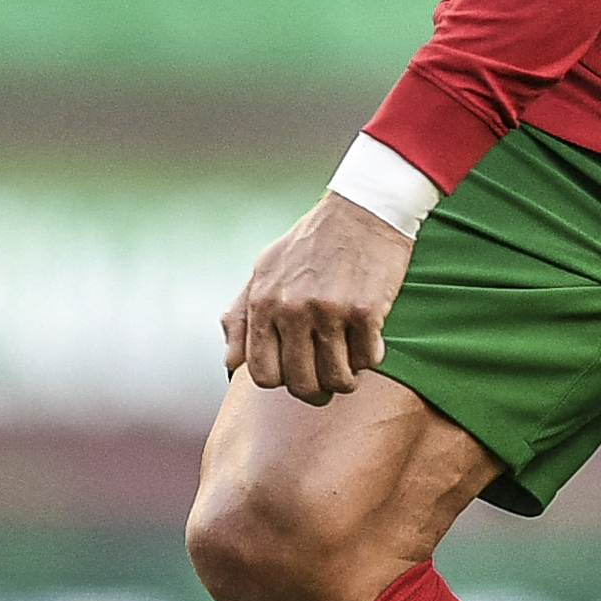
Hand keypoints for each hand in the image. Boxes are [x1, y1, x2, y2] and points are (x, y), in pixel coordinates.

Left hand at [221, 191, 417, 403]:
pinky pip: (368, 359)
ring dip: (347, 378)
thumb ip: (242, 316)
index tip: (297, 372)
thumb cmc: (312, 241)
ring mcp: (329, 311)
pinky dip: (370, 355)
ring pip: (337, 379)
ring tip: (351, 363)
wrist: (363, 210)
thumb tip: (230, 362)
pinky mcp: (365, 310)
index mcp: (263, 302)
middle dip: (317, 390)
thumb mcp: (265, 269)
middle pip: (301, 383)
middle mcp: (292, 309)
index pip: (263, 374)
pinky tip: (369, 337)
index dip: (282, 381)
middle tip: (328, 378)